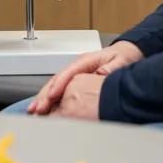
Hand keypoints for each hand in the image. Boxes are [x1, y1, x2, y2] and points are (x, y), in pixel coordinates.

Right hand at [28, 41, 142, 114]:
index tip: (51, 97)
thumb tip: (100, 75)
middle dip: (45, 94)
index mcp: (87, 60)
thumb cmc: (124, 57)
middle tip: (37, 109)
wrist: (128, 52)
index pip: (69, 73)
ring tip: (34, 110)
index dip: (59, 85)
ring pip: (55, 84)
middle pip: (57, 79)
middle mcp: (77, 66)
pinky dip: (49, 97)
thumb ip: (110, 69)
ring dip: (43, 97)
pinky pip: (59, 88)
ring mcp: (75, 72)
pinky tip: (43, 106)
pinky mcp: (75, 79)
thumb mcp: (121, 62)